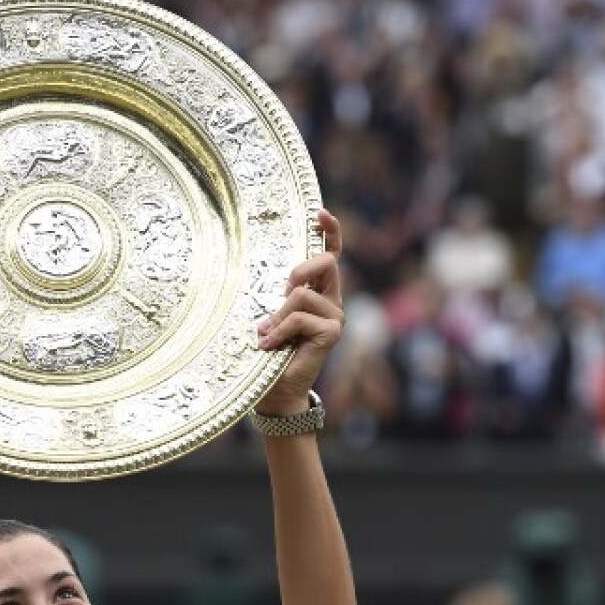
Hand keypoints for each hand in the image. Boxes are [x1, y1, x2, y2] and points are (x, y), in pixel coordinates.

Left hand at [254, 209, 344, 415]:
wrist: (276, 391)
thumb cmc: (269, 352)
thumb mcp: (270, 315)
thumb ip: (277, 296)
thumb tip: (276, 283)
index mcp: (318, 293)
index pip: (331, 255)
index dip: (330, 231)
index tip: (320, 212)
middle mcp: (331, 301)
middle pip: (325, 262)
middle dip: (298, 272)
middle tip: (278, 297)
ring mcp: (335, 316)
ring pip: (301, 294)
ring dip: (278, 315)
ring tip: (269, 336)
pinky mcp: (332, 332)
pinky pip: (299, 316)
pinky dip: (279, 330)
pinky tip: (270, 346)